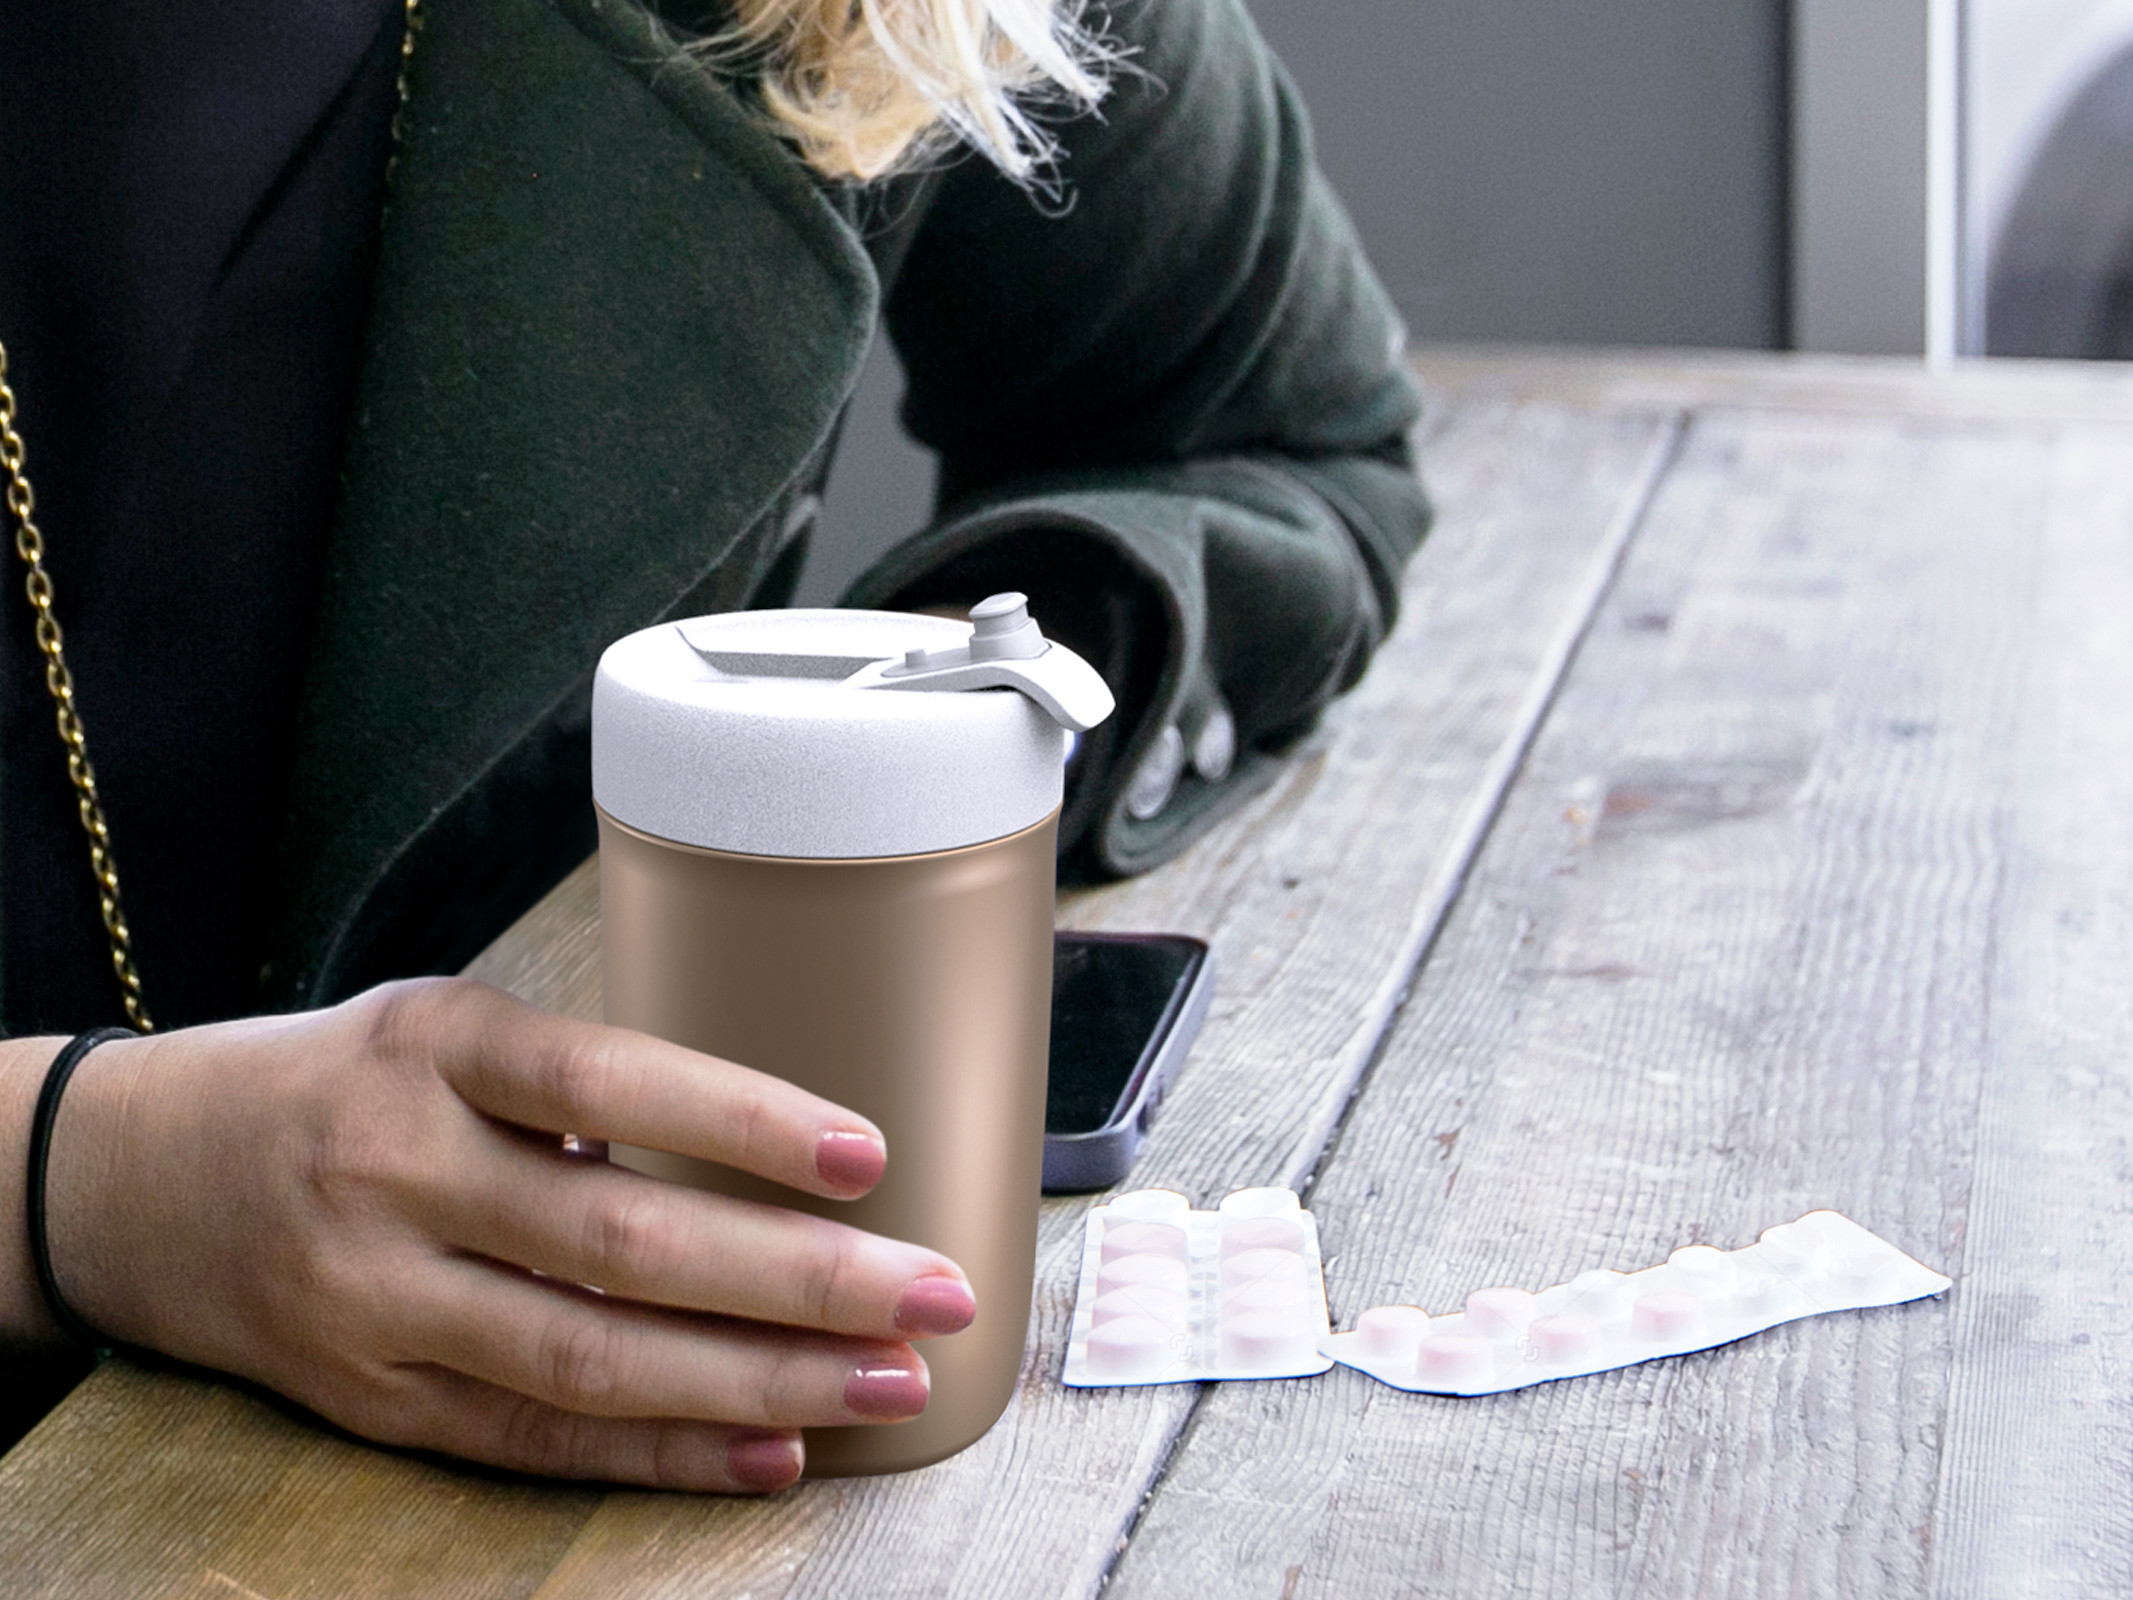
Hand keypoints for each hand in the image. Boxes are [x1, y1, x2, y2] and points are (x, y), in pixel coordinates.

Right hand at [39, 978, 974, 1491]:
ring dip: (757, 1382)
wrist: (142, 1177)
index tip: (865, 1153)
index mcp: (432, 1046)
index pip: (604, 1081)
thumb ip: (583, 1084)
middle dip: (798, 1279)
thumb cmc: (346, 1082)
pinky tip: (771, 1451)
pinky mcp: (371, 1398)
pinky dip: (664, 1449)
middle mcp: (398, 1170)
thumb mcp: (443, 1028)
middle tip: (933, 1292)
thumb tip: (776, 1152)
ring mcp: (376, 1298)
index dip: (737, 1119)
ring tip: (884, 1384)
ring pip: (590, 1358)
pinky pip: (537, 1436)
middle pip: (620, 1241)